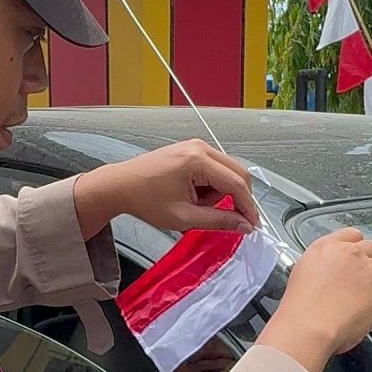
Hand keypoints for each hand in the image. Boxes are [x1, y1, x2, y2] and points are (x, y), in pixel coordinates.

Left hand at [74, 139, 258, 241]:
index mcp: (197, 160)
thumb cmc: (143, 197)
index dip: (247, 207)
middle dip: (235, 199)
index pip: (236, 184)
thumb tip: (242, 225)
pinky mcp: (191, 151)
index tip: (251, 224)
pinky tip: (192, 196)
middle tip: (229, 219)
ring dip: (219, 193)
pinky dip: (210, 186)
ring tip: (194, 205)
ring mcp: (195, 147)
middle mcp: (199, 147)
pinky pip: (214, 169)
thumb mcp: (183, 217)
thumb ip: (217, 221)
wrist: (120, 186)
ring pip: (226, 173)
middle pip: (237, 174)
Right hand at [257, 228, 371, 371]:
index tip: (355, 259)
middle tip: (365, 278)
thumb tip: (334, 272)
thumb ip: (323, 265)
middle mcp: (350, 254)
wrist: (309, 326)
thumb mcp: (303, 273)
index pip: (353, 235)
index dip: (357, 248)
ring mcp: (368, 270)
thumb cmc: (300, 308)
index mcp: (327, 247)